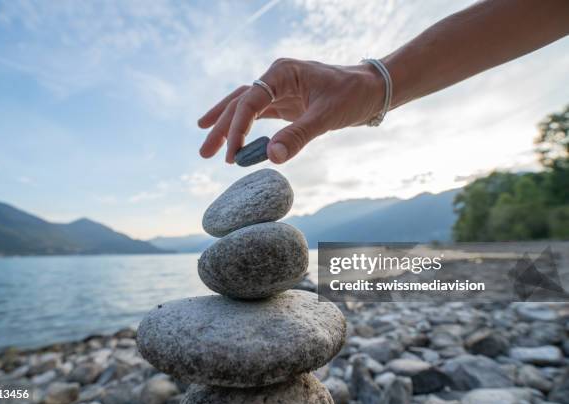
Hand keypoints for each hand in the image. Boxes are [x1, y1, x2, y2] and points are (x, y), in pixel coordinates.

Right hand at [198, 58, 384, 163]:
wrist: (372, 90)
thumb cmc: (352, 96)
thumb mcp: (327, 116)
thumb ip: (299, 136)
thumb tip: (271, 158)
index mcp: (282, 73)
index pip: (250, 100)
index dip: (238, 128)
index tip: (233, 154)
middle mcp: (276, 79)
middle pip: (239, 103)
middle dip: (221, 128)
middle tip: (204, 153)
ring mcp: (279, 91)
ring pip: (245, 109)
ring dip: (226, 128)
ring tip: (207, 149)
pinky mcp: (286, 104)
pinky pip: (258, 116)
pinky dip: (244, 129)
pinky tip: (232, 142)